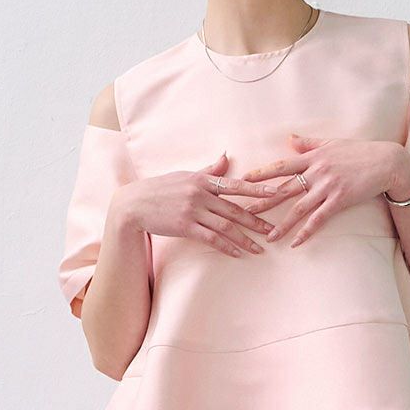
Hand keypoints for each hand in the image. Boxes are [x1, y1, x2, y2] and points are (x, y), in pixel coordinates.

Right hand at [122, 152, 278, 257]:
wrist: (133, 204)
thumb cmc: (160, 188)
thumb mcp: (185, 175)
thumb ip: (209, 170)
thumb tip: (226, 156)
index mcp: (203, 180)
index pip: (236, 184)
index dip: (257, 189)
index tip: (276, 193)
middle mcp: (200, 194)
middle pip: (235, 209)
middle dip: (256, 220)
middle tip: (273, 230)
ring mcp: (193, 211)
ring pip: (226, 226)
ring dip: (244, 238)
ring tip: (259, 248)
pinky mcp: (185, 227)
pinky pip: (211, 238)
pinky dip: (226, 246)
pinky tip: (237, 253)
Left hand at [239, 133, 409, 246]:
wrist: (386, 161)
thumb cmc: (359, 151)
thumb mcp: (331, 143)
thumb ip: (309, 143)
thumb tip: (290, 138)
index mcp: (312, 157)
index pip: (281, 166)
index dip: (261, 173)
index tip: (244, 181)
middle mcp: (317, 172)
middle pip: (284, 189)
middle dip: (263, 202)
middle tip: (244, 213)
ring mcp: (328, 187)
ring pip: (299, 208)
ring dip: (282, 224)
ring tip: (268, 236)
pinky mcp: (340, 200)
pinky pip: (319, 218)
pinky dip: (307, 231)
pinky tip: (296, 242)